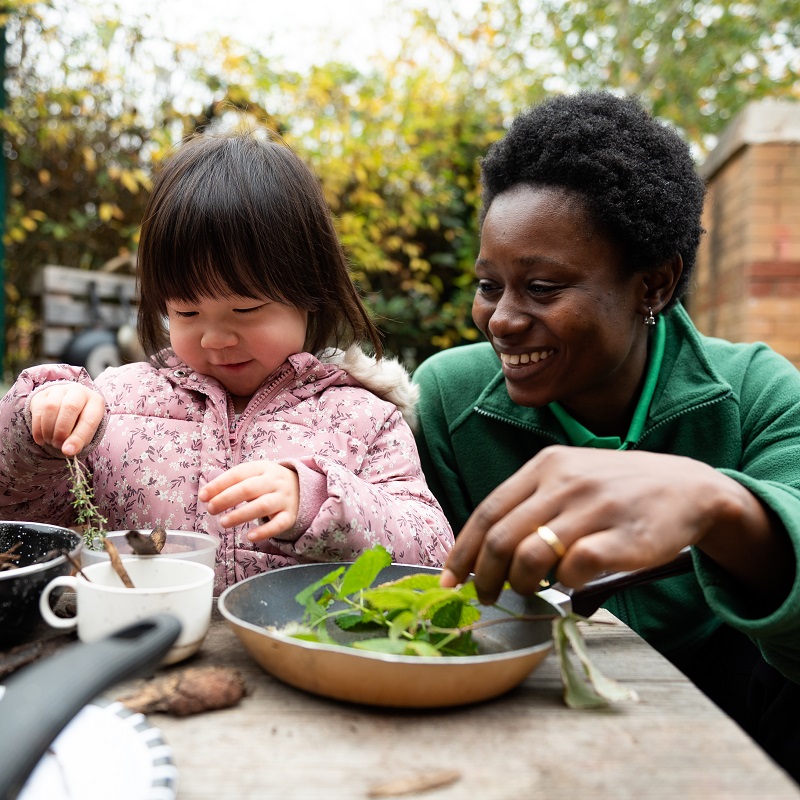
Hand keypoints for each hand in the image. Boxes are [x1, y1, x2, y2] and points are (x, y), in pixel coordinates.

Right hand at [28, 383, 104, 455]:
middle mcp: (79, 391)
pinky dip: (37, 429)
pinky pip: (38, 410)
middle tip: (58, 445)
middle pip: (70, 407)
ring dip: (48, 429)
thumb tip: (67, 451)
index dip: (79, 437)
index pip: (90, 419)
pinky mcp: (42, 394)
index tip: (69, 451)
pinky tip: (41, 439)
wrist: (67, 405)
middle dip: (61, 431)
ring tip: (51, 441)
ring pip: (51, 407)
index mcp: (95, 401)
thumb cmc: (80, 422)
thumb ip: (80, 441)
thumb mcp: (86, 432)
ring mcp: (59, 390)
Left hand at [199, 461, 299, 541]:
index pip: (238, 474)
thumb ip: (233, 483)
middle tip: (210, 509)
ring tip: (223, 523)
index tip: (203, 496)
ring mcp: (283, 498)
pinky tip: (249, 537)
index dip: (219, 485)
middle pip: (248, 489)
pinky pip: (278, 524)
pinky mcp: (290, 516)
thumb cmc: (268, 483)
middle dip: (226, 499)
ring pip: (262, 506)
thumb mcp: (255, 475)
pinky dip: (264, 531)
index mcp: (262, 468)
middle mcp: (274, 482)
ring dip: (240, 515)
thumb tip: (207, 495)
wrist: (301, 488)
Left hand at [441, 445, 766, 604]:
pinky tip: (568, 583)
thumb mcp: (571, 477)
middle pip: (501, 539)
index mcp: (546, 465)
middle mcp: (564, 482)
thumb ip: (532, 503)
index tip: (450, 579)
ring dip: (520, 584)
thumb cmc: (618, 489)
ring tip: (527, 590)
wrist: (689, 488)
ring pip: (530, 557)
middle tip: (486, 596)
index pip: (488, 512)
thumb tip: (484, 550)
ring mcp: (592, 509)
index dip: (463, 550)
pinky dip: (563, 585)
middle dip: (484, 576)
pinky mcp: (620, 538)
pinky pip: (573, 571)